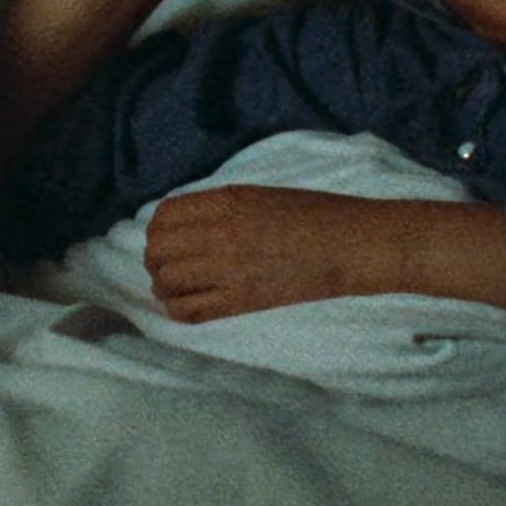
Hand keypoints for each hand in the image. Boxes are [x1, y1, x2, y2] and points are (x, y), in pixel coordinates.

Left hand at [141, 185, 401, 321]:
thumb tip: (184, 223)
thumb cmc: (313, 214)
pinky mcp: (243, 300)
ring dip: (164, 285)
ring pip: (167, 281)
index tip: (164, 237)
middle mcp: (220, 232)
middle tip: (166, 264)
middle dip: (156, 257)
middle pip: (159, 248)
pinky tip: (186, 305)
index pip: (164, 215)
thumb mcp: (259, 195)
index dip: (157, 228)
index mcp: (226, 200)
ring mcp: (230, 268)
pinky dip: (178, 309)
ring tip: (174, 287)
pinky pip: (190, 311)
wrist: (349, 244)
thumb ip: (219, 206)